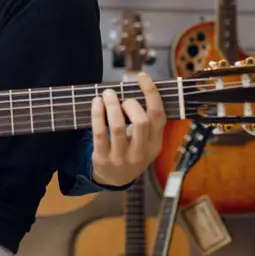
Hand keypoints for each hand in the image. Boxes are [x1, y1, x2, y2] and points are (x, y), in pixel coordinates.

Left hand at [90, 72, 166, 186]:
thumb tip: (138, 88)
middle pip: (140, 121)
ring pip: (118, 126)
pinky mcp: (103, 158)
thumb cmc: (132, 151)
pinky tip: (96, 103)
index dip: (151, 93)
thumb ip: (147, 121)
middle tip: (120, 96)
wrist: (116, 179)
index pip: (158, 115)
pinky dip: (97, 114)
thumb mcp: (146, 141)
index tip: (142, 76)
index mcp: (155, 143)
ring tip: (106, 94)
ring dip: (111, 105)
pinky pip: (99, 133)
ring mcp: (122, 157)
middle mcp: (141, 152)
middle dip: (130, 103)